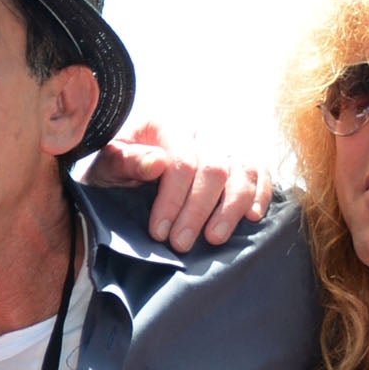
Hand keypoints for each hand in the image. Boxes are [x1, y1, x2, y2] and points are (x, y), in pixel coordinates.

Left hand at [81, 121, 272, 252]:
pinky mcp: (239, 161)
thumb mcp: (107, 164)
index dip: (173, 200)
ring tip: (214, 239)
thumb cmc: (116, 167)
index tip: (159, 233)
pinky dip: (261, 193)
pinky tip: (251, 217)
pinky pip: (259, 172)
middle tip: (181, 244)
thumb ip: (125, 161)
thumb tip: (157, 163)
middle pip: (214, 169)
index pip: (181, 162)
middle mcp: (200, 132)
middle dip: (198, 210)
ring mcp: (223, 145)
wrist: (126, 165)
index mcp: (166, 126)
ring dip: (231, 208)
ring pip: (242, 170)